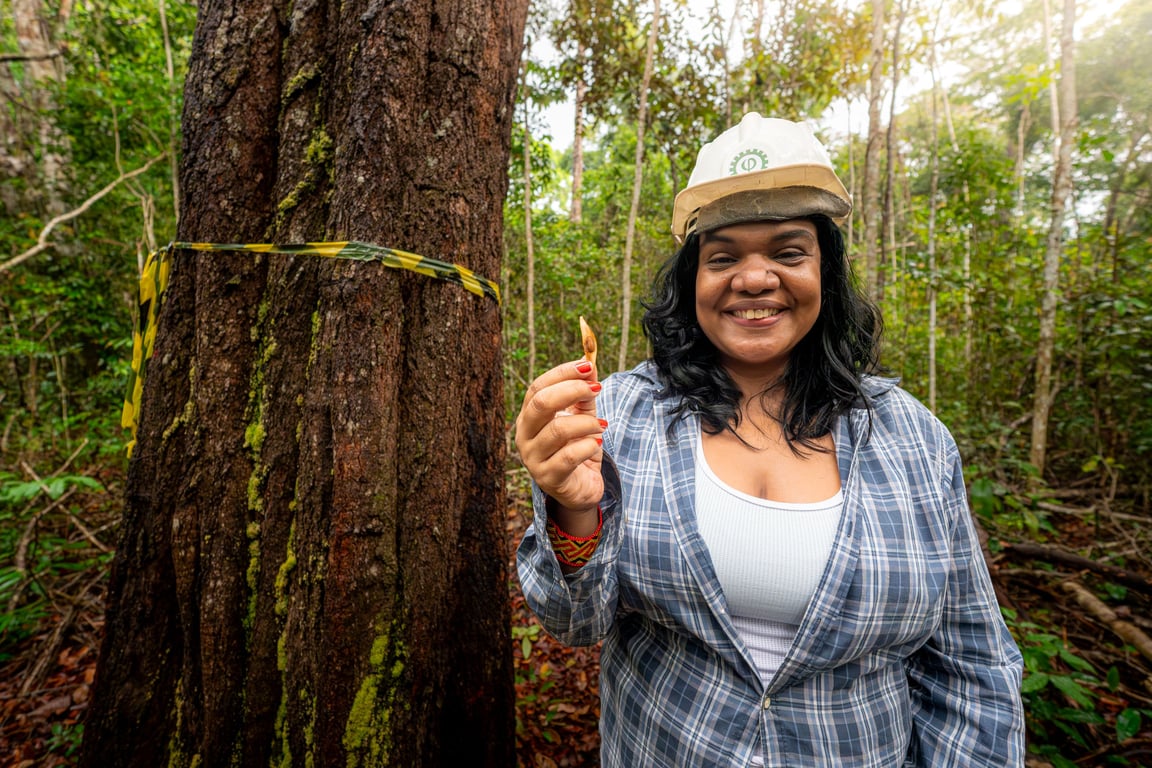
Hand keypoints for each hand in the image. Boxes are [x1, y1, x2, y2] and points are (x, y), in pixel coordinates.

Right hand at [515, 359, 604, 512]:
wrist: (581, 488)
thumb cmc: (578, 448)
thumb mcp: (582, 417)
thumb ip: (583, 394)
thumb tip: (589, 365)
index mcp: (528, 417)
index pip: (538, 388)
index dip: (562, 374)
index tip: (587, 365)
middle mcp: (524, 436)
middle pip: (541, 404)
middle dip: (572, 391)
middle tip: (597, 389)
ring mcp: (533, 459)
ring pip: (558, 430)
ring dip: (586, 423)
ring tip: (602, 425)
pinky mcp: (548, 478)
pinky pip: (569, 456)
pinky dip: (588, 446)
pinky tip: (597, 445)